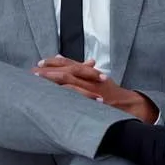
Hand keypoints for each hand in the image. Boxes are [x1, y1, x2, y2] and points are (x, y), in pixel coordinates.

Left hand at [32, 57, 157, 122]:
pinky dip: (66, 94)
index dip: (54, 62)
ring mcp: (92, 90)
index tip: (40, 63)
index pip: (70, 63)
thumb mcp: (98, 78)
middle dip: (50, 70)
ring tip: (39, 80)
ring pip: (70, 82)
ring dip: (54, 80)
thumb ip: (82, 70)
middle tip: (35, 71)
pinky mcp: (94, 101)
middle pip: (67, 70)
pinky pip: (78, 97)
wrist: (129, 104)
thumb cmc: (112, 93)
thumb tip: (62, 60)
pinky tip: (54, 95)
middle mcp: (91, 79)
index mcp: (90, 73)